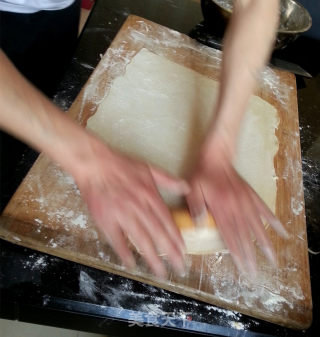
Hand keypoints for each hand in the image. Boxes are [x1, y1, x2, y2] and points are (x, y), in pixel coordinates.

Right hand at [73, 136, 188, 277]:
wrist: (95, 164)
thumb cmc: (121, 165)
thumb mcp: (149, 168)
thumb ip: (168, 180)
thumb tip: (186, 187)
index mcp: (151, 196)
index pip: (168, 222)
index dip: (177, 238)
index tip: (184, 252)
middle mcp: (140, 207)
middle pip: (158, 234)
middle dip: (171, 253)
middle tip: (180, 268)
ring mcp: (123, 215)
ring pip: (141, 240)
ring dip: (152, 258)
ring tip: (161, 272)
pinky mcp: (106, 220)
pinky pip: (117, 240)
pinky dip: (124, 252)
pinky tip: (132, 264)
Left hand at [187, 145, 287, 273]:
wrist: (217, 156)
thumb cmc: (202, 173)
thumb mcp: (192, 188)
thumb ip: (196, 207)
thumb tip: (200, 226)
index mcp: (221, 208)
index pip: (230, 235)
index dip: (237, 253)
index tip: (243, 268)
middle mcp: (236, 207)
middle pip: (245, 236)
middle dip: (251, 256)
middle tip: (256, 273)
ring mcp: (246, 201)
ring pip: (258, 227)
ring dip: (265, 244)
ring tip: (273, 259)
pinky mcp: (252, 195)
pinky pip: (265, 210)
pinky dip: (274, 222)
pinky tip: (282, 232)